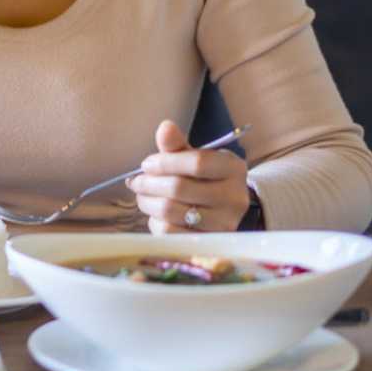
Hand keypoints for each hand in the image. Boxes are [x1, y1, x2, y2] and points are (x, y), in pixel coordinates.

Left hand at [127, 120, 249, 232]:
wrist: (221, 210)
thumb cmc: (202, 178)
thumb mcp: (193, 157)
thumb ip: (177, 144)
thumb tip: (165, 127)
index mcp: (233, 169)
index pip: (197, 163)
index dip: (165, 162)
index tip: (147, 164)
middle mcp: (235, 198)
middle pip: (179, 188)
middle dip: (149, 183)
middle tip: (137, 181)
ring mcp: (224, 224)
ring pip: (170, 211)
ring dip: (147, 202)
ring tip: (143, 195)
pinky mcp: (208, 243)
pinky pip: (170, 233)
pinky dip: (154, 221)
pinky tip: (155, 214)